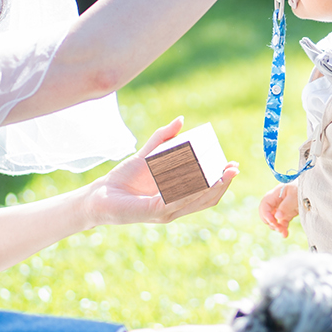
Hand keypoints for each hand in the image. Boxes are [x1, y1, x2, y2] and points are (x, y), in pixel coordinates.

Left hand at [88, 118, 238, 225]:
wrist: (98, 196)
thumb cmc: (122, 179)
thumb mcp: (146, 155)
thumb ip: (163, 138)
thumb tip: (181, 119)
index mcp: (176, 197)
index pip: (206, 193)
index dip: (222, 181)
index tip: (233, 165)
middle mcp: (174, 208)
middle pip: (207, 199)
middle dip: (223, 185)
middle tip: (233, 169)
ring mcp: (165, 211)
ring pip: (196, 201)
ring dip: (212, 188)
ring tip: (223, 174)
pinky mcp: (153, 211)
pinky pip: (176, 200)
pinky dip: (189, 190)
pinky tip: (198, 180)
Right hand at [259, 183, 298, 237]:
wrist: (313, 189)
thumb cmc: (303, 188)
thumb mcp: (295, 196)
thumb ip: (286, 206)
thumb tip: (277, 217)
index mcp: (275, 194)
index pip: (264, 205)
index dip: (266, 215)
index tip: (273, 222)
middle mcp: (276, 201)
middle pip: (266, 214)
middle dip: (270, 222)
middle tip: (278, 228)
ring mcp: (282, 208)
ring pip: (274, 220)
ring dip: (276, 227)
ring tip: (283, 232)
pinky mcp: (288, 214)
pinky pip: (282, 223)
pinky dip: (283, 229)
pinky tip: (285, 235)